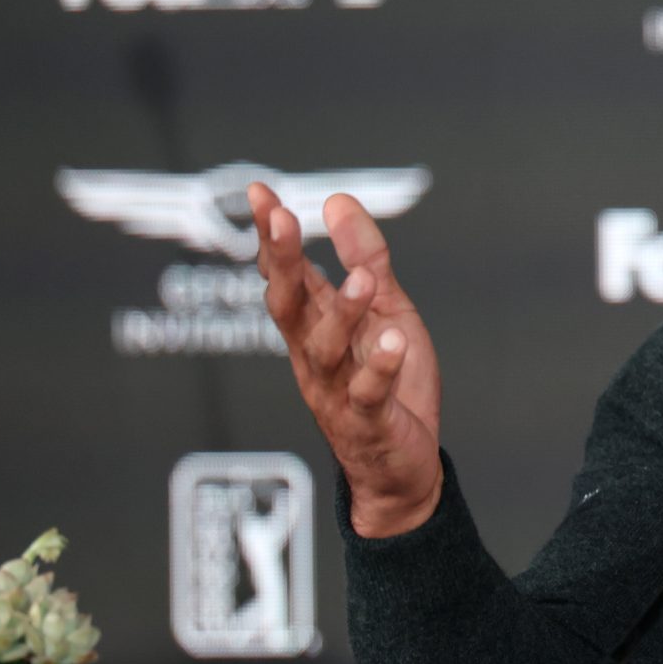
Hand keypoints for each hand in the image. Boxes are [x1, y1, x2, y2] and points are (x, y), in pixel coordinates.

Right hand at [248, 182, 443, 538]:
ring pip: (326, 349)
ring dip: (342, 312)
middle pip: (288, 306)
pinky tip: (393, 342)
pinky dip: (379, 369)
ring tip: (363, 278)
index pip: (286, 275)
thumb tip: (336, 201)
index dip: (272, 236)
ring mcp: (337, 391)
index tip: (261, 193)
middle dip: (282, 262)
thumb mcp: (386, 312)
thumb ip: (364, 259)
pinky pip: (368, 394)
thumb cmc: (390, 387)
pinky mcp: (368, 423)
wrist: (401, 470)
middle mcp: (315, 357)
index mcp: (316, 328)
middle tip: (281, 219)